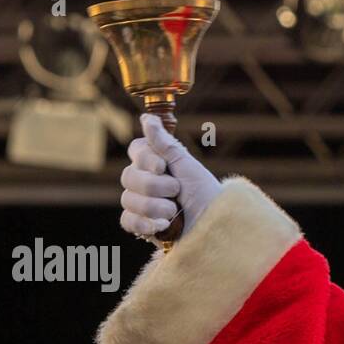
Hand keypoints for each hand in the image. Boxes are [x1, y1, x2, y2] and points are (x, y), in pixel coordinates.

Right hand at [119, 113, 221, 241]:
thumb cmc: (205, 194)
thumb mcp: (187, 165)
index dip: (145, 159)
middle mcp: (145, 181)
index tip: (163, 167)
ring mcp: (141, 204)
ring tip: (175, 213)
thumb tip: (146, 117)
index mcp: (156, 163)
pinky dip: (144, 223)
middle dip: (155, 186)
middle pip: (128, 177)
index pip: (135, 151)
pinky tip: (162, 226)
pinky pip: (127, 221)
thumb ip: (164, 143)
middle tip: (177, 192)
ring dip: (155, 207)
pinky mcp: (142, 226)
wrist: (216, 226)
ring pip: (128, 200)